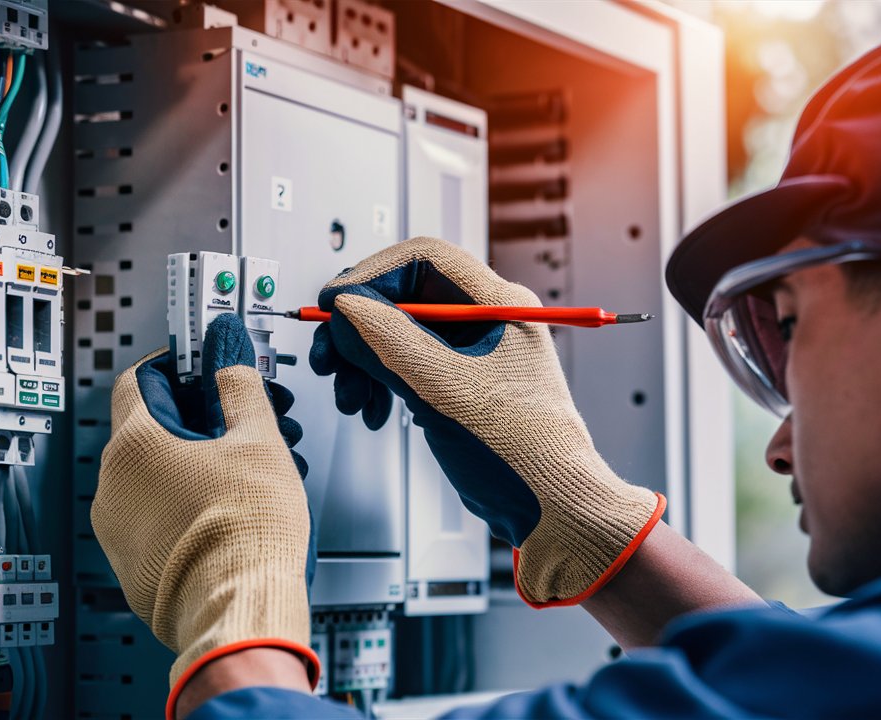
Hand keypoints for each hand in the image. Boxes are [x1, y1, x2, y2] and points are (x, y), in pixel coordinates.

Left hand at [92, 313, 317, 709]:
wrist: (240, 610)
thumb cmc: (245, 533)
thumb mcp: (258, 439)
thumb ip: (240, 388)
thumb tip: (229, 359)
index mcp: (134, 446)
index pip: (141, 379)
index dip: (177, 367)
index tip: (204, 368)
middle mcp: (112, 486)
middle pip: (150, 430)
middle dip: (199, 421)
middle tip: (241, 424)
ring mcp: (117, 530)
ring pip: (154, 478)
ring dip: (195, 465)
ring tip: (246, 472)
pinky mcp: (132, 565)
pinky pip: (155, 520)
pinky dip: (186, 507)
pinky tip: (229, 511)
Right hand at [310, 237, 664, 606]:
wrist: (551, 510)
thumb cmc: (524, 452)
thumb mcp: (446, 391)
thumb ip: (390, 343)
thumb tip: (345, 309)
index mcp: (499, 304)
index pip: (423, 259)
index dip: (370, 276)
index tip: (335, 304)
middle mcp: (486, 320)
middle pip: (403, 297)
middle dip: (359, 328)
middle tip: (329, 357)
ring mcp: (471, 354)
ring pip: (398, 334)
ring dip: (362, 361)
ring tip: (349, 396)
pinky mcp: (458, 385)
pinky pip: (405, 366)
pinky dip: (379, 383)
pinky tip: (371, 411)